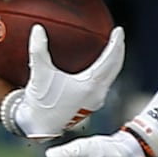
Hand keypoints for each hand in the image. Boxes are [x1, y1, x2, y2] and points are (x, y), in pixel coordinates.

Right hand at [10, 25, 125, 138]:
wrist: (38, 128)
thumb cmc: (41, 103)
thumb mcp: (40, 73)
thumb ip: (38, 49)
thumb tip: (38, 28)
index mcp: (91, 85)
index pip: (110, 59)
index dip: (116, 43)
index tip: (119, 31)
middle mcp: (98, 93)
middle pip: (115, 67)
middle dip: (119, 50)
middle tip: (119, 36)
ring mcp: (96, 101)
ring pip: (111, 76)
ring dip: (114, 62)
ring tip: (113, 49)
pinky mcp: (90, 105)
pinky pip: (105, 83)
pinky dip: (107, 72)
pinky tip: (100, 68)